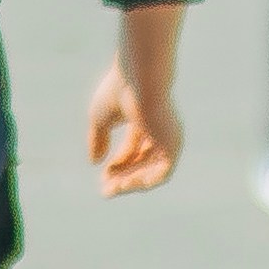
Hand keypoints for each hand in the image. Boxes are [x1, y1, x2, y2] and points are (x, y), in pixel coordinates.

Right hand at [85, 61, 180, 196]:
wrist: (139, 79)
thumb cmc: (119, 91)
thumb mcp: (100, 117)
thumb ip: (97, 139)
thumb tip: (95, 162)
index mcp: (145, 119)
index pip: (133, 149)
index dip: (117, 164)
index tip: (101, 176)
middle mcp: (160, 130)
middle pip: (143, 162)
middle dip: (123, 177)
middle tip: (106, 189)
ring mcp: (169, 138)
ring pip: (153, 170)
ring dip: (132, 182)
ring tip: (114, 189)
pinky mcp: (174, 144)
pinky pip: (163, 173)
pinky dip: (145, 181)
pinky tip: (126, 184)